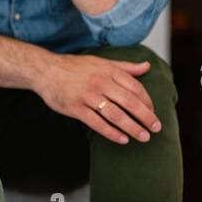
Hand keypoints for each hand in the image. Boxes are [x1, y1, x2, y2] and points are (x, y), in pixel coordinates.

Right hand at [35, 52, 161, 143]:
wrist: (45, 70)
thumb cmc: (74, 67)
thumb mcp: (101, 62)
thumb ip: (125, 66)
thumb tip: (147, 66)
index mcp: (109, 71)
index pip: (136, 88)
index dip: (148, 102)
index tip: (153, 113)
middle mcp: (100, 83)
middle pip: (130, 103)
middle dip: (146, 117)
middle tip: (156, 128)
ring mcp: (87, 96)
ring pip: (116, 115)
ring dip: (132, 127)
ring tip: (143, 137)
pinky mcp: (75, 108)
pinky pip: (97, 123)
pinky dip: (111, 133)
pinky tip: (122, 139)